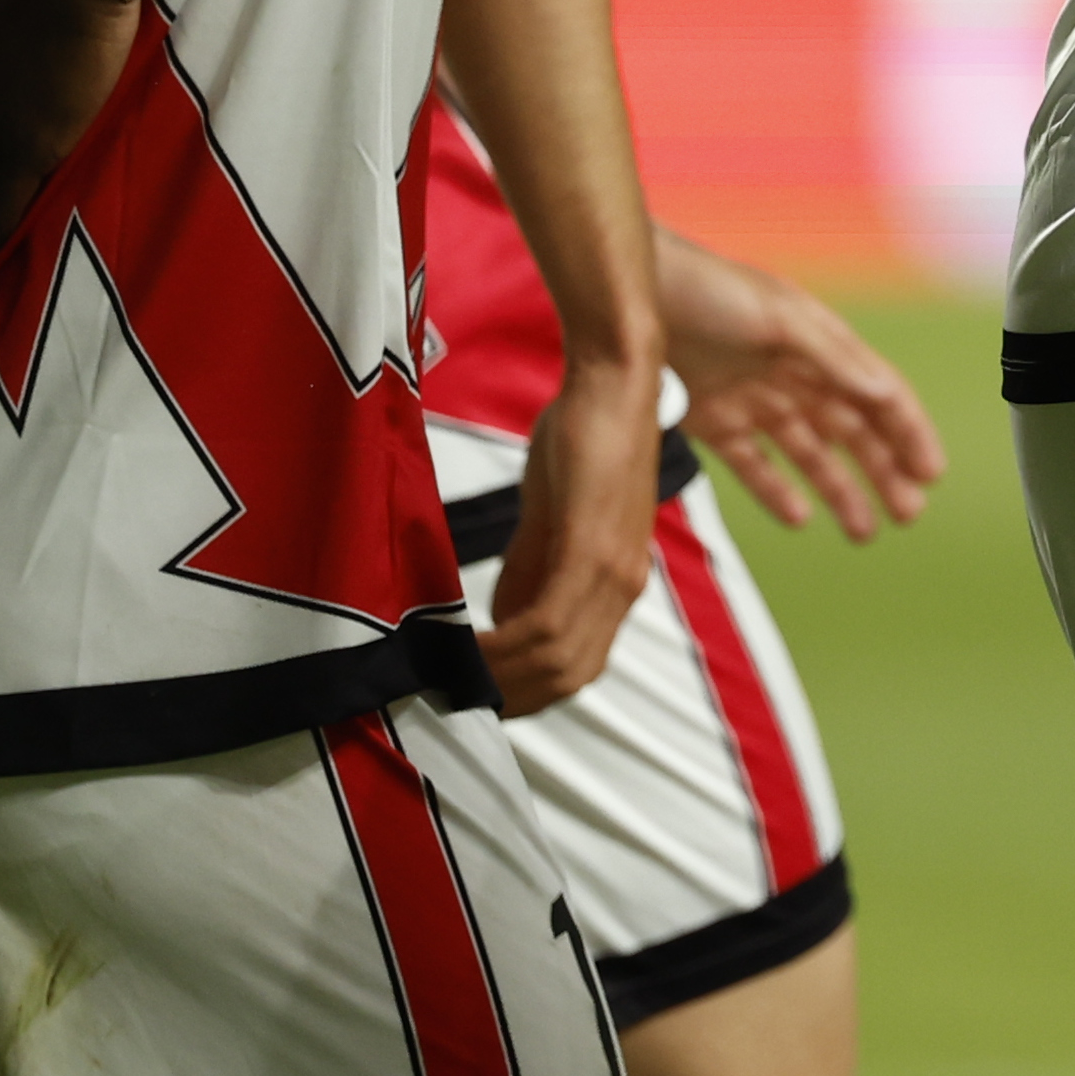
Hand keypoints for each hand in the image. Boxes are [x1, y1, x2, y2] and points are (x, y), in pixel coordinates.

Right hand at [480, 341, 660, 715]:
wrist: (611, 380)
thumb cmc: (582, 438)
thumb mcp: (553, 516)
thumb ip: (530, 570)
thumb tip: (502, 623)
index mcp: (617, 584)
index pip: (577, 668)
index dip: (529, 692)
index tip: (480, 695)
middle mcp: (623, 587)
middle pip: (569, 677)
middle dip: (511, 695)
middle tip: (455, 693)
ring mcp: (612, 569)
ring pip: (559, 659)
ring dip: (501, 675)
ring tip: (451, 673)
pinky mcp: (591, 546)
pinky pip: (549, 620)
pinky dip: (505, 643)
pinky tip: (469, 645)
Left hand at [656, 228, 947, 538]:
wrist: (630, 295)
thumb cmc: (709, 290)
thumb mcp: (780, 318)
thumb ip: (835, 359)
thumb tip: (887, 395)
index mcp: (821, 344)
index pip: (878, 395)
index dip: (909, 433)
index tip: (931, 474)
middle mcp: (794, 373)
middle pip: (851, 431)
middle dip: (883, 472)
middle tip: (908, 515)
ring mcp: (755, 398)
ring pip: (810, 454)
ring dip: (839, 491)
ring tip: (864, 533)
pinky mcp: (714, 419)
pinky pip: (754, 464)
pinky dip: (777, 491)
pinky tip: (799, 518)